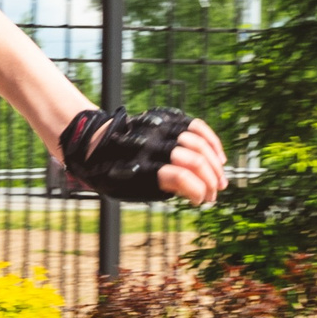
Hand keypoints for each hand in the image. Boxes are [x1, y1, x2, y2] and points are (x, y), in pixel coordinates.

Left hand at [60, 107, 229, 206]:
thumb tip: (199, 192)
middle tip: (214, 193)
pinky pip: (197, 126)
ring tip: (219, 179)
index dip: (198, 191)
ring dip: (215, 163)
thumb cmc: (114, 174)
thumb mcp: (131, 191)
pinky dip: (211, 141)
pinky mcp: (167, 117)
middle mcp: (153, 146)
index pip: (182, 178)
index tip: (202, 200)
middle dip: (211, 180)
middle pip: (195, 161)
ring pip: (200, 143)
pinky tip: (218, 157)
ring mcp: (161, 128)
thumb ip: (164, 190)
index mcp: (142, 169)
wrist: (97, 144)